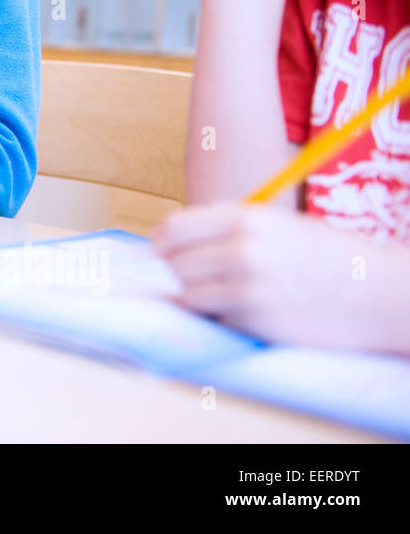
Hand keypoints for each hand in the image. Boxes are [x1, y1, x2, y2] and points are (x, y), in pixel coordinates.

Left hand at [153, 203, 400, 350]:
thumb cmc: (326, 256)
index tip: (161, 254)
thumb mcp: (275, 225)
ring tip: (223, 293)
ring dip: (196, 298)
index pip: (173, 229)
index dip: (162, 244)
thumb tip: (169, 247)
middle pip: (174, 265)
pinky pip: (216, 320)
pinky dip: (222, 318)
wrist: (378, 293)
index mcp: (244, 217)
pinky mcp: (255, 322)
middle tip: (194, 277)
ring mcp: (246, 289)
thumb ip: (225, 231)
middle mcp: (241, 250)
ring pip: (188, 296)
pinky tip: (248, 310)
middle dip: (177, 273)